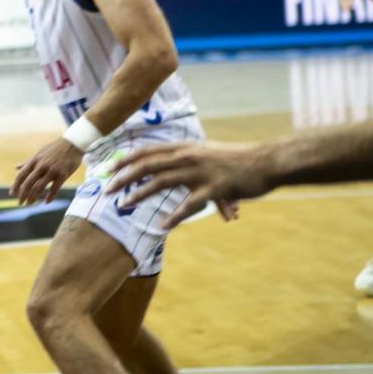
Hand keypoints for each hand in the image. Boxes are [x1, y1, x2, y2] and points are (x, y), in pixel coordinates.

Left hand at [11, 137, 84, 205]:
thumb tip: (16, 167)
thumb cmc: (54, 149)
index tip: (12, 194)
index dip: (15, 185)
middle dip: (22, 194)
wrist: (72, 144)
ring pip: (39, 187)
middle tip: (20, 203)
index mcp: (34, 160)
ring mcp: (52, 170)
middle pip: (28, 183)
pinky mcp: (63, 174)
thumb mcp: (39, 154)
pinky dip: (50, 196)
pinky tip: (46, 202)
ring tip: (30, 203)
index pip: (21, 175)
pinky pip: (55, 188)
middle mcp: (41, 165)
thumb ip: (28, 162)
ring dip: (33, 197)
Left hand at [104, 140, 277, 228]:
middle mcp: (188, 156)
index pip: (147, 151)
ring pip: (162, 182)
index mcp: (185, 147)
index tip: (108, 168)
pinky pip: (189, 204)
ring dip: (140, 194)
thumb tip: (169, 163)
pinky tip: (161, 226)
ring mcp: (200, 171)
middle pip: (148, 165)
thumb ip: (187, 157)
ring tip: (124, 205)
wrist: (266, 162)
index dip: (125, 159)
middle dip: (124, 177)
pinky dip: (174, 215)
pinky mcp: (215, 187)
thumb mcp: (206, 152)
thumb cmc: (235, 160)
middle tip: (107, 189)